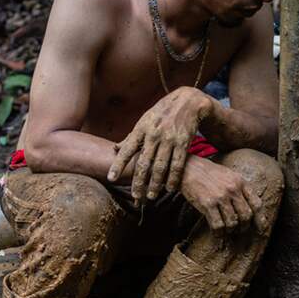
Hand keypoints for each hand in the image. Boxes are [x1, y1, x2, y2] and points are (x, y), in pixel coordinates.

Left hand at [108, 87, 212, 202]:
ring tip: (151, 196)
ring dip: (155, 183)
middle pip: (144, 162)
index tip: (111, 178)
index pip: (127, 150)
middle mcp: (154, 134)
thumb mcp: (143, 121)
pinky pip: (178, 164)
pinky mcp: (184, 142)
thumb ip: (131, 137)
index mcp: (141, 129)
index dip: (118, 165)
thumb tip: (115, 149)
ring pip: (160, 166)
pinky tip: (170, 188)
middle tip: (135, 196)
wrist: (187, 101)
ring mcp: (169, 139)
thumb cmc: (161, 114)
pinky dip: (173, 177)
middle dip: (139, 181)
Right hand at [179, 156, 268, 233]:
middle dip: (244, 227)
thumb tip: (248, 205)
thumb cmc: (207, 173)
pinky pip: (218, 225)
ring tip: (226, 232)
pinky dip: (218, 233)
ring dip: (230, 231)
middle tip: (239, 230)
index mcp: (240, 182)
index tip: (260, 228)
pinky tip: (216, 233)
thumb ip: (239, 187)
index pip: (257, 204)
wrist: (187, 168)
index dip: (260, 219)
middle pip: (246, 216)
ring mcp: (220, 197)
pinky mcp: (207, 204)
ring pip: (233, 223)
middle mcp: (233, 189)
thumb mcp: (228, 174)